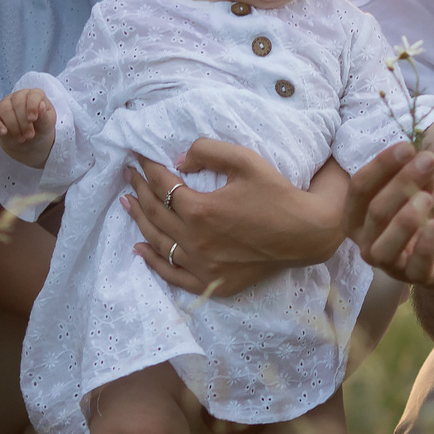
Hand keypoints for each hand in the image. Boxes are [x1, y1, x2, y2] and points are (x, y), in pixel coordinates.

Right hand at [0, 88, 55, 168]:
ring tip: (21, 138)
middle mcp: (18, 96)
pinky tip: (3, 132)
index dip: (32, 106)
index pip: (33, 95)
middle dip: (24, 122)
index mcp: (34, 95)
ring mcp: (4, 104)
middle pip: (18, 103)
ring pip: (5, 109)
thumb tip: (41, 105)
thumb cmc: (40, 128)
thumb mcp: (47, 124)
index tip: (33, 119)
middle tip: (29, 135)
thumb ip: (45, 115)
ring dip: (13, 126)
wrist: (29, 141)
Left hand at [126, 140, 344, 297]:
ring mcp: (202, 265)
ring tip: (127, 203)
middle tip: (128, 174)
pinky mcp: (212, 282)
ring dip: (139, 221)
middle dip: (139, 189)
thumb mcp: (245, 160)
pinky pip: (173, 275)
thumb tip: (177, 160)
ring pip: (159, 242)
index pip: (163, 186)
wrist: (306, 233)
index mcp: (201, 210)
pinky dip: (154, 262)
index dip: (148, 168)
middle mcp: (196, 240)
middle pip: (155, 213)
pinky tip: (140, 248)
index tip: (139, 157)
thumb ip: (207, 150)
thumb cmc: (277, 193)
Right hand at [346, 143, 433, 287]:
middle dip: (401, 182)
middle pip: (375, 212)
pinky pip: (416, 265)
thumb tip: (417, 156)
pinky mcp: (417, 279)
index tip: (406, 147)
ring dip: (405, 218)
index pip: (359, 189)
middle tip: (428, 161)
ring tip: (427, 196)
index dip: (381, 166)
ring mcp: (390, 265)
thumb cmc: (432, 214)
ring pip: (385, 246)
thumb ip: (418, 175)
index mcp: (361, 218)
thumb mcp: (426, 187)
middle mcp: (367, 243)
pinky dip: (426, 243)